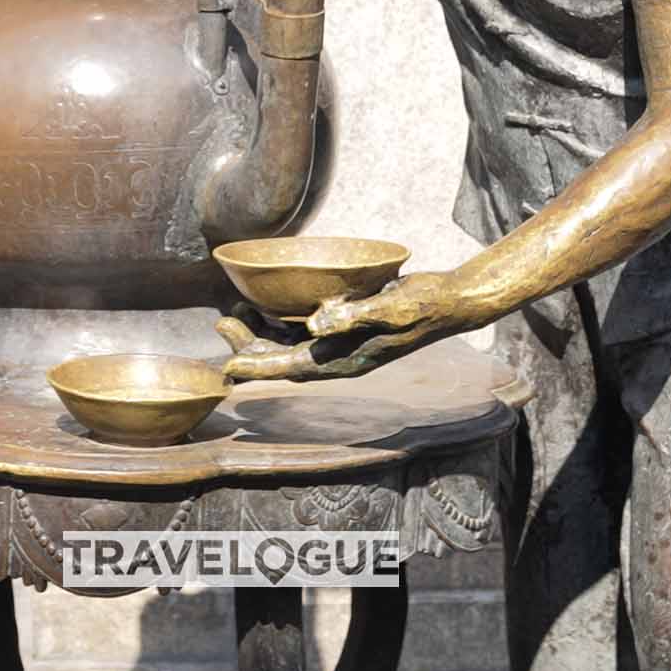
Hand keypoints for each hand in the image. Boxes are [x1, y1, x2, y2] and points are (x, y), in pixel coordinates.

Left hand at [215, 272, 483, 382]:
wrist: (449, 303)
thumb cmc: (421, 305)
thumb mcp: (389, 307)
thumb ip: (354, 316)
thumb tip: (315, 324)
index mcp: (346, 359)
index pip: (292, 368)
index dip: (258, 368)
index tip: (227, 366)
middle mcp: (340, 356)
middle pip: (284, 359)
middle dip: (250, 349)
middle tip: (221, 325)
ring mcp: (343, 344)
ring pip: (291, 346)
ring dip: (262, 336)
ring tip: (234, 316)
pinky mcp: (347, 327)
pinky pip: (305, 332)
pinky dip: (282, 323)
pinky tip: (268, 307)